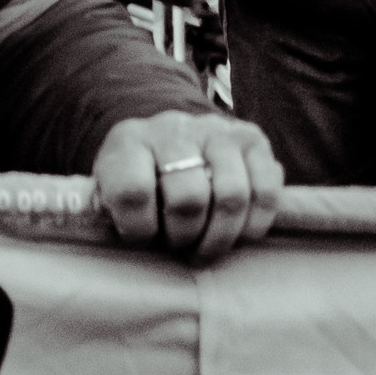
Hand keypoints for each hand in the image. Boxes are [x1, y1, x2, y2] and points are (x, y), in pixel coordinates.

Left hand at [93, 110, 282, 261]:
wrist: (169, 141)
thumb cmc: (141, 180)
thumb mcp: (111, 191)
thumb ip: (109, 212)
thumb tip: (112, 238)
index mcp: (129, 140)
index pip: (133, 191)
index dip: (139, 229)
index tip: (141, 239)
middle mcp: (173, 127)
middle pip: (189, 198)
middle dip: (185, 238)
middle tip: (180, 246)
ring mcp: (216, 129)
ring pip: (232, 196)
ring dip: (220, 237)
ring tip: (206, 245)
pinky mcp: (251, 138)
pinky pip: (266, 192)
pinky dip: (254, 224)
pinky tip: (237, 232)